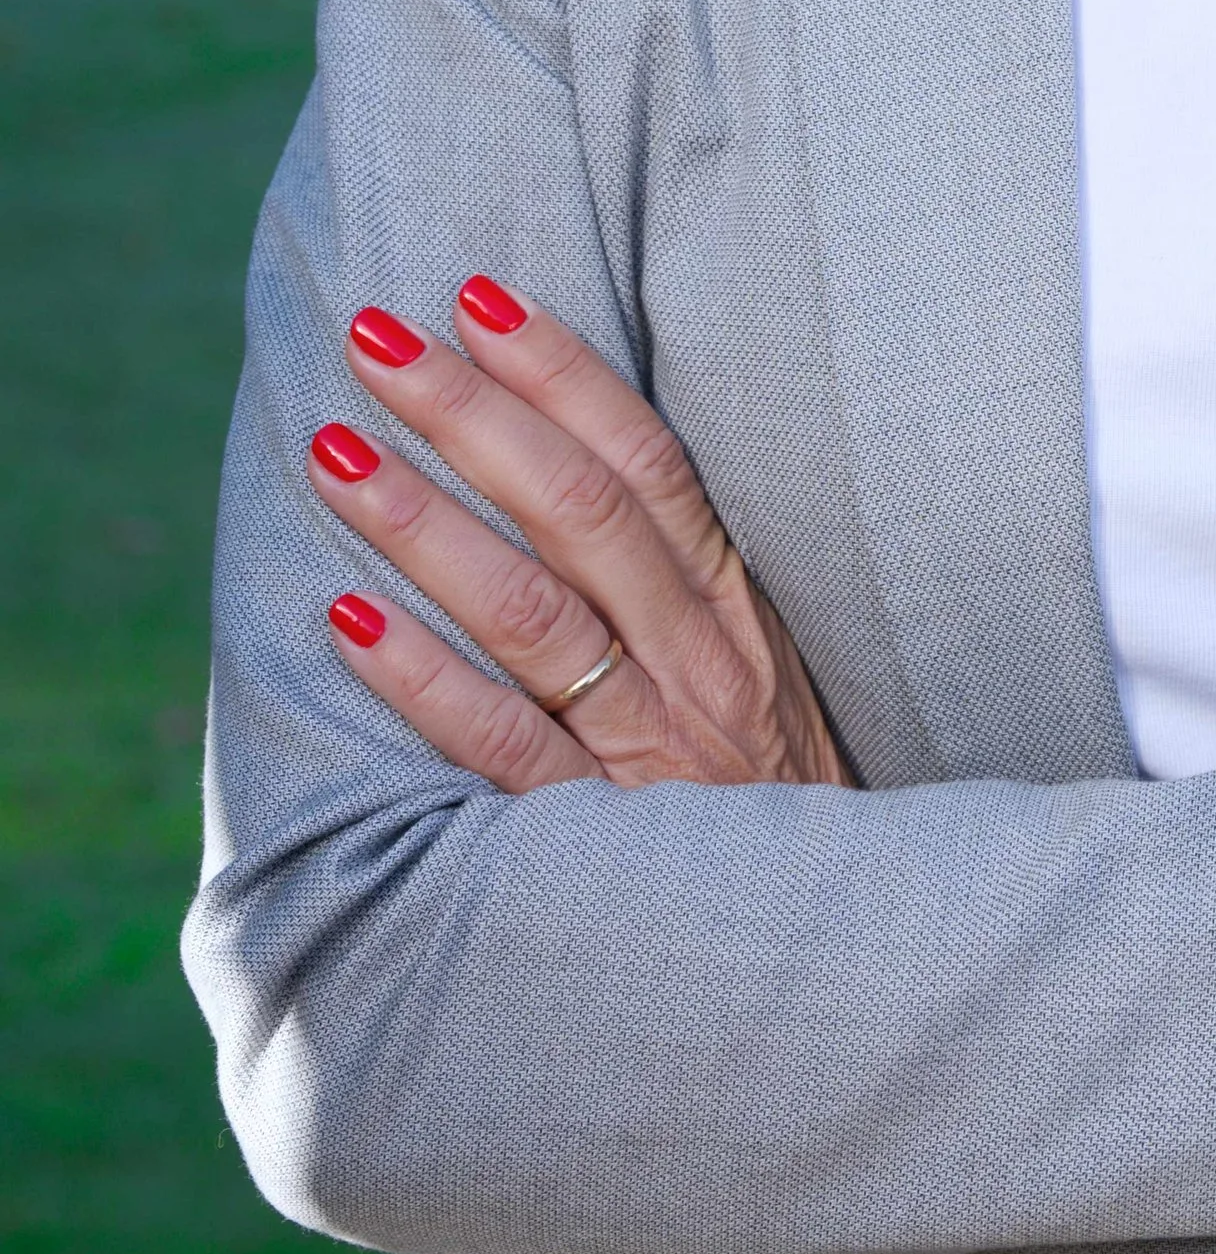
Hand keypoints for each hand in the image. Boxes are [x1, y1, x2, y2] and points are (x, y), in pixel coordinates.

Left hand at [308, 276, 848, 795]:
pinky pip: (501, 750)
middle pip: (582, 512)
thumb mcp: (762, 677)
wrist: (842, 956)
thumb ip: (683, 590)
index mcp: (739, 612)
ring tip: (335, 452)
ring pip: (533, 615)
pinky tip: (348, 621)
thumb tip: (567, 467)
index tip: (479, 298)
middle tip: (378, 340)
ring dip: (426, 525)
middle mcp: (700, 667)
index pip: (649, 462)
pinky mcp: (602, 846)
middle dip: (473, 414)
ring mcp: (651, 755)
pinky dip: (424, 681)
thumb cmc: (773, 803)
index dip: (564, 374)